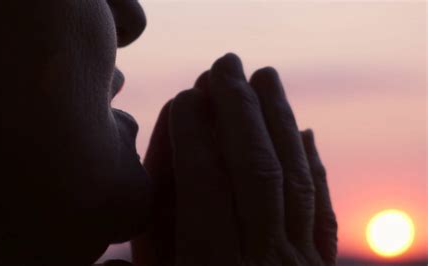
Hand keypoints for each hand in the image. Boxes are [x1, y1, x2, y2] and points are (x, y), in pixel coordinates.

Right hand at [132, 53, 336, 265]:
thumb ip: (144, 263)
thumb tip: (131, 224)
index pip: (204, 184)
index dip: (193, 135)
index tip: (185, 96)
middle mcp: (263, 262)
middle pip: (255, 170)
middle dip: (239, 109)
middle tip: (225, 66)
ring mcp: (301, 264)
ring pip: (295, 180)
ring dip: (279, 121)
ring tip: (266, 77)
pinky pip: (322, 211)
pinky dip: (313, 167)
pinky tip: (303, 134)